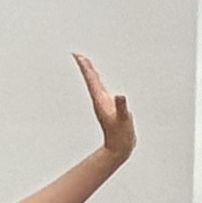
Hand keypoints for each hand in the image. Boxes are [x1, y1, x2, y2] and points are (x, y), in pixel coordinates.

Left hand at [73, 53, 134, 167]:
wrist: (120, 147)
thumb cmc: (121, 134)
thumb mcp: (122, 119)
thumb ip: (121, 107)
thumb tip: (120, 96)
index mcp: (101, 100)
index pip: (91, 80)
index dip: (85, 67)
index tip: (78, 56)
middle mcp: (100, 100)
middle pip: (91, 79)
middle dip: (85, 66)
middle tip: (78, 55)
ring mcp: (104, 104)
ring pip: (95, 84)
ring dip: (91, 73)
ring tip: (86, 64)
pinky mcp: (109, 107)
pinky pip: (102, 90)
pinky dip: (99, 82)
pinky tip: (100, 81)